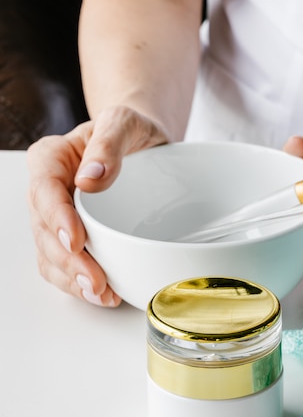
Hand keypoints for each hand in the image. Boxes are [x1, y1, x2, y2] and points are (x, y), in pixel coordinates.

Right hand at [27, 106, 167, 306]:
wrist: (144, 146)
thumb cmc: (131, 131)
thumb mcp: (125, 122)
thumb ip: (109, 142)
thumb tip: (90, 178)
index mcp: (51, 159)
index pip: (44, 190)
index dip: (56, 219)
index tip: (77, 240)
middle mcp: (47, 191)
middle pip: (44, 230)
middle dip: (68, 260)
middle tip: (95, 280)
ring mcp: (56, 218)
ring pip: (50, 255)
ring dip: (71, 280)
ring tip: (100, 294)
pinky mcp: (72, 237)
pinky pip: (63, 267)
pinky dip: (78, 284)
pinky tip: (103, 294)